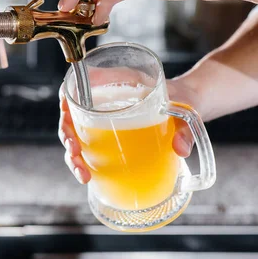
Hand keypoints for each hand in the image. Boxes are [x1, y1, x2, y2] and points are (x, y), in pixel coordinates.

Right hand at [59, 77, 199, 184]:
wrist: (191, 104)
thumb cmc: (184, 98)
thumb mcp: (186, 107)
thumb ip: (185, 128)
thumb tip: (180, 149)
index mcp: (117, 82)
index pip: (79, 84)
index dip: (66, 98)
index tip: (67, 115)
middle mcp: (105, 100)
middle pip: (72, 114)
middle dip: (67, 135)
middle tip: (75, 152)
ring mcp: (106, 119)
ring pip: (77, 135)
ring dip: (73, 154)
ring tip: (82, 174)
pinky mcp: (111, 136)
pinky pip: (90, 146)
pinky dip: (84, 161)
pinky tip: (88, 176)